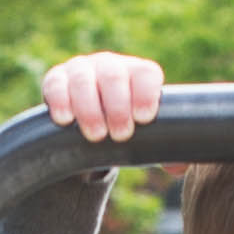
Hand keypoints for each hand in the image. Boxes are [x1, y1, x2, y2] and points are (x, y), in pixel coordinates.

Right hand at [43, 51, 166, 145]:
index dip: (146, 94)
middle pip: (114, 76)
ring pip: (84, 80)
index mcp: (138, 73)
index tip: (144, 119)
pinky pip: (56, 85)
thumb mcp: (147, 134)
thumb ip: (166, 149)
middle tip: (121, 135)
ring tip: (96, 136)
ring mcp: (82, 70)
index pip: (146, 74)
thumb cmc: (127, 127)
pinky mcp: (56, 79)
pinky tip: (66, 121)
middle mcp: (111, 65)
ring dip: (90, 109)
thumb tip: (177, 168)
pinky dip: (61, 102)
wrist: (91, 117)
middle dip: (118, 107)